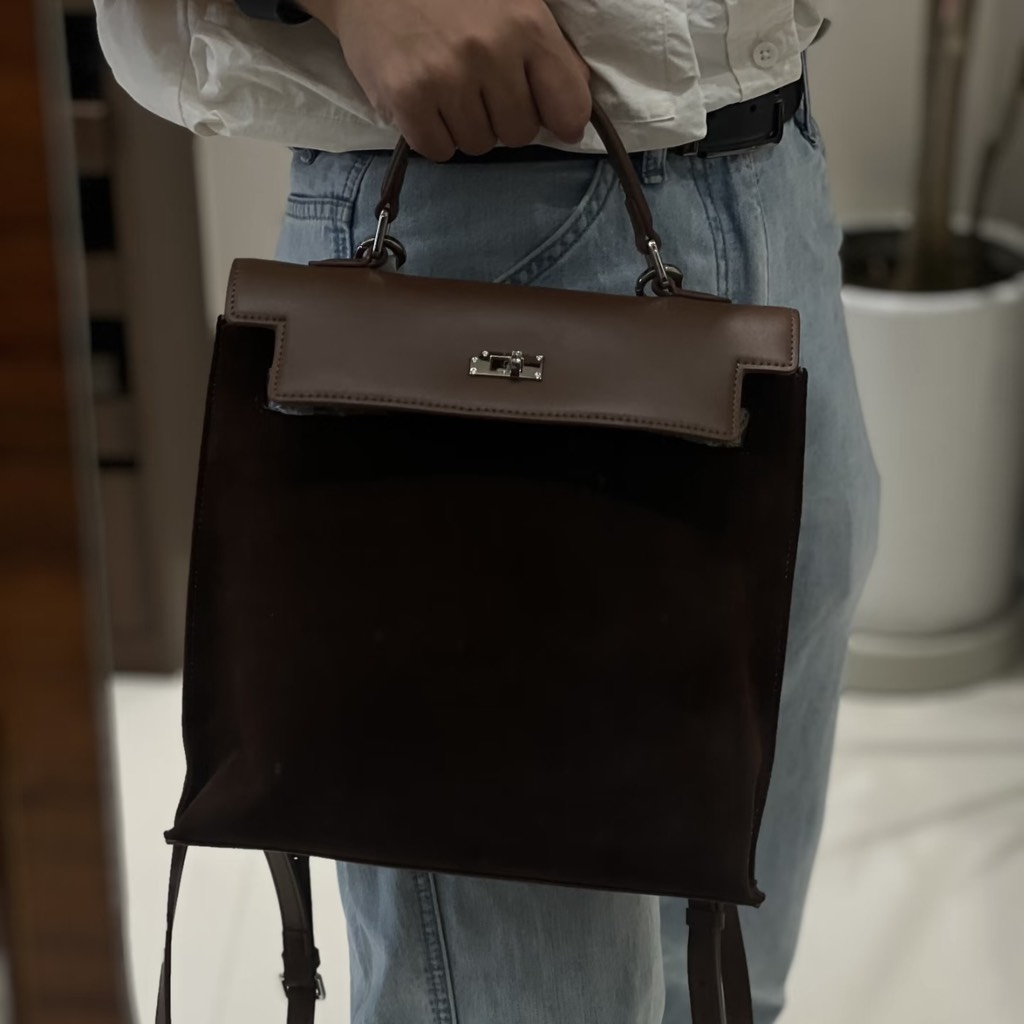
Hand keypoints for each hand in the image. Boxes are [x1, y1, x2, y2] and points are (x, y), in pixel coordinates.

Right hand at [301, 0, 590, 160]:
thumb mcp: (513, 2)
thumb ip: (548, 52)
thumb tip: (573, 115)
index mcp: (526, 24)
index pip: (569, 107)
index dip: (561, 120)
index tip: (546, 116)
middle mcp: (490, 52)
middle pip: (520, 134)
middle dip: (503, 119)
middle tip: (480, 89)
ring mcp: (446, 77)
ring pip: (478, 145)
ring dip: (465, 127)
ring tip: (448, 88)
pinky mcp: (407, 99)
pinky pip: (438, 150)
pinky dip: (433, 135)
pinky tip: (425, 101)